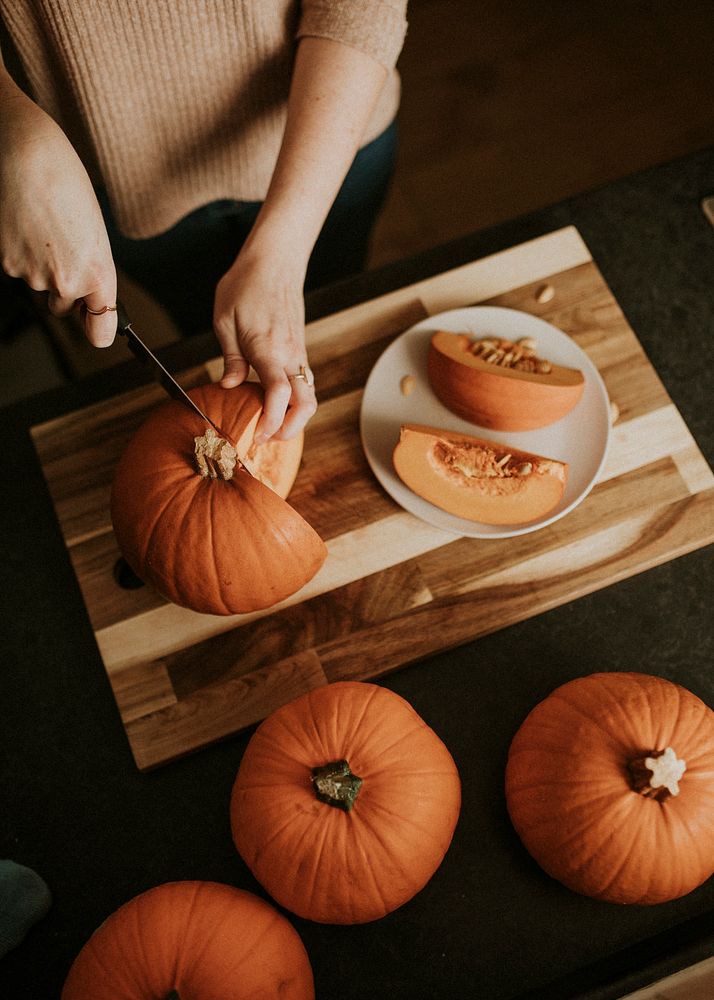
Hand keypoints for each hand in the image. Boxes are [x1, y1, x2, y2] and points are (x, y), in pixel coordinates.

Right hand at [0, 77, 116, 345]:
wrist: (26, 154)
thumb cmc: (65, 184)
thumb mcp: (95, 234)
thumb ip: (94, 272)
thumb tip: (88, 301)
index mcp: (97, 275)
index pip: (101, 333)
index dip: (99, 330)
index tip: (97, 326)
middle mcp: (66, 282)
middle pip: (63, 307)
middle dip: (63, 286)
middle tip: (62, 247)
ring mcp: (32, 275)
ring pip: (38, 285)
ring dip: (40, 264)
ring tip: (44, 227)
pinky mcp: (6, 264)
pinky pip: (17, 268)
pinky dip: (20, 252)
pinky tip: (25, 225)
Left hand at [213, 244, 315, 441]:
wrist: (275, 261)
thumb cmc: (246, 285)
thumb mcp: (225, 320)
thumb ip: (231, 358)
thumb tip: (228, 386)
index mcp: (268, 349)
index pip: (279, 395)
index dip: (271, 421)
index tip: (257, 435)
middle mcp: (290, 355)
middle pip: (305, 405)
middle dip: (290, 429)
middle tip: (266, 438)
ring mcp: (299, 353)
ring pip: (309, 396)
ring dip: (294, 417)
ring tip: (270, 425)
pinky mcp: (300, 350)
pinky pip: (304, 383)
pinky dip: (294, 401)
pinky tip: (274, 403)